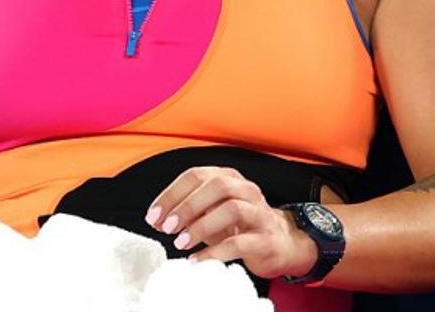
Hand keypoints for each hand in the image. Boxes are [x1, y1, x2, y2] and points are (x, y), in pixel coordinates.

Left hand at [145, 166, 316, 279]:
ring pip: (231, 209)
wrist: (281, 244)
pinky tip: (197, 260)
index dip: (171, 194)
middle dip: (186, 206)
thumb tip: (158, 217)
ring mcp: (259, 213)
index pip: (196, 175)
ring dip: (201, 226)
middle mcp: (246, 189)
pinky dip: (214, 251)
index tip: (153, 215)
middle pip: (215, 186)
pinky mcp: (266, 239)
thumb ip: (190, 209)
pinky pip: (240, 242)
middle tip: (166, 227)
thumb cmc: (240, 226)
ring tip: (181, 242)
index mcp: (228, 177)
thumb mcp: (213, 212)